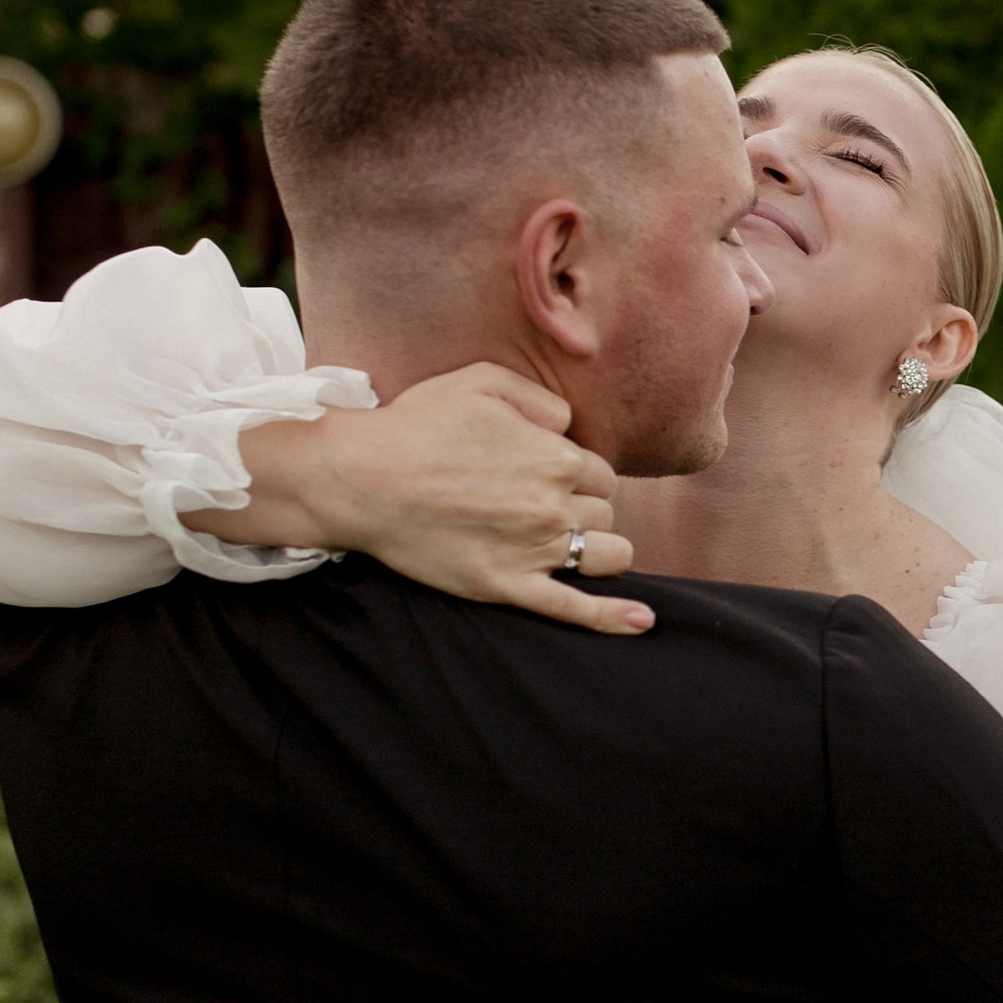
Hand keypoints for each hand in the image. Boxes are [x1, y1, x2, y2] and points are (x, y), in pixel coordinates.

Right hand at [211, 365, 653, 633]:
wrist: (361, 477)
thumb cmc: (416, 425)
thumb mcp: (482, 381)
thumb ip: (540, 399)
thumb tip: (568, 427)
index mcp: (557, 457)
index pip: (600, 472)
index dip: (578, 475)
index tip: (547, 477)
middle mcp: (555, 505)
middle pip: (604, 512)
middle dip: (584, 509)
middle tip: (544, 507)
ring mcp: (535, 550)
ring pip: (607, 555)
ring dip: (601, 550)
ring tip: (579, 547)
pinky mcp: (507, 586)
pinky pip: (573, 608)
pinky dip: (612, 616)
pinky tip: (641, 621)